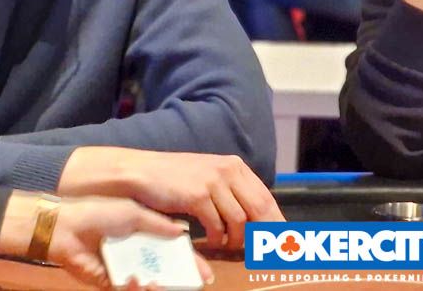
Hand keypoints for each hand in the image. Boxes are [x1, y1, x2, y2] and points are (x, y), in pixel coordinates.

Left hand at [51, 197, 213, 288]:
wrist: (65, 225)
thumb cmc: (97, 212)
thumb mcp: (132, 213)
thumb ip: (158, 224)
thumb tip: (185, 231)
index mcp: (143, 236)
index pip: (172, 253)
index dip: (189, 263)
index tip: (205, 273)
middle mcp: (135, 254)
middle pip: (163, 273)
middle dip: (177, 282)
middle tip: (189, 285)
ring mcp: (123, 270)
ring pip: (148, 285)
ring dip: (156, 288)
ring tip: (157, 284)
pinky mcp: (108, 282)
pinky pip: (126, 290)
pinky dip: (134, 288)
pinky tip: (136, 280)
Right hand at [58, 148, 283, 248]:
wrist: (140, 172)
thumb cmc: (172, 179)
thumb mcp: (206, 179)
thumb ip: (230, 193)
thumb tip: (256, 221)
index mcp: (234, 166)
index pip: (266, 199)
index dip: (277, 225)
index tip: (283, 245)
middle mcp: (227, 170)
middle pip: (261, 210)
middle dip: (265, 236)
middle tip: (263, 255)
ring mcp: (212, 181)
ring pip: (241, 221)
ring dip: (236, 241)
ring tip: (226, 247)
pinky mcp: (197, 194)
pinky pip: (218, 225)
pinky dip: (218, 239)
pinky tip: (211, 242)